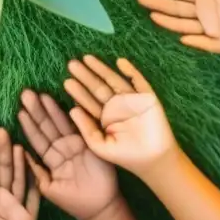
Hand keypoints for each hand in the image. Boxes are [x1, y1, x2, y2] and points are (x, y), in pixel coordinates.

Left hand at [17, 90, 117, 219]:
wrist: (98, 208)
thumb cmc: (72, 201)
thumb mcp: (48, 188)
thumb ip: (36, 171)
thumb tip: (19, 154)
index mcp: (51, 158)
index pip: (37, 138)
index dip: (29, 124)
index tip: (19, 110)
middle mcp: (62, 148)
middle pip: (47, 126)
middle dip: (36, 110)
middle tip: (25, 94)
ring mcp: (76, 144)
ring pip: (61, 123)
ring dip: (51, 109)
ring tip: (41, 94)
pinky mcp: (90, 144)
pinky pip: (81, 128)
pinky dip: (74, 116)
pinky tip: (67, 102)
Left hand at [63, 56, 175, 175]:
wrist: (153, 161)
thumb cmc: (126, 156)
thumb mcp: (100, 146)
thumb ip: (86, 129)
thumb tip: (72, 109)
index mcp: (104, 117)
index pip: (89, 101)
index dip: (78, 92)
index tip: (66, 82)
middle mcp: (116, 106)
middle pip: (98, 87)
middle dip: (86, 76)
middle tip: (71, 65)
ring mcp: (131, 100)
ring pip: (114, 81)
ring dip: (101, 69)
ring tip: (87, 58)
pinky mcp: (146, 98)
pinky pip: (138, 81)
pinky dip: (131, 71)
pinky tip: (120, 62)